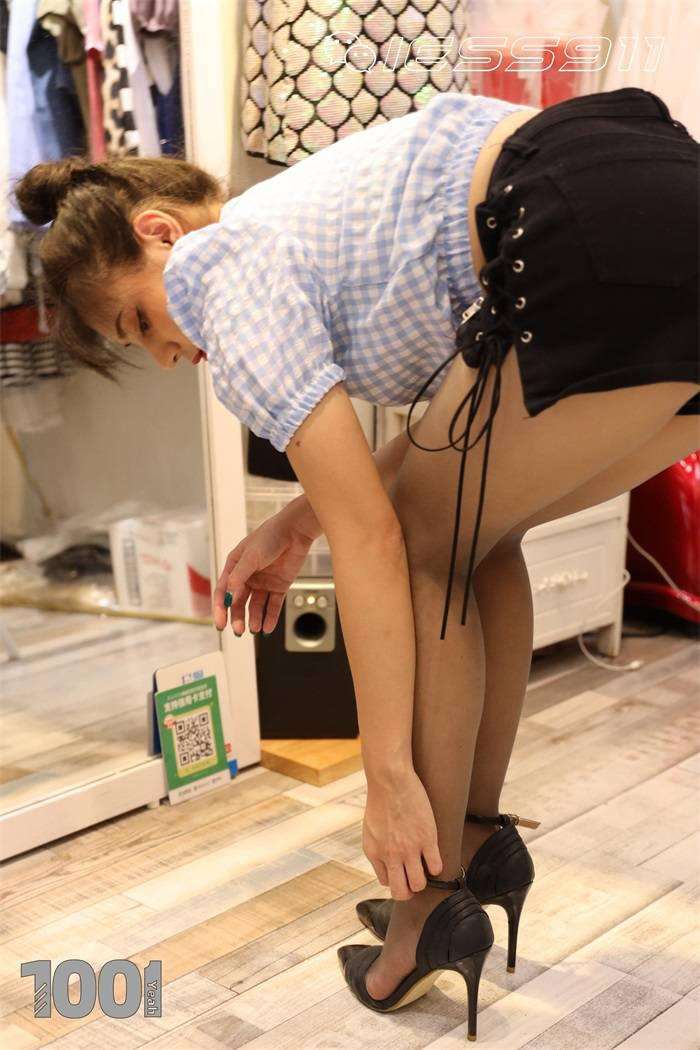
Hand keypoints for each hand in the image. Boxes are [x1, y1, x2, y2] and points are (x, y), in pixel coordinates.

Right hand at [213, 509, 315, 634]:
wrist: (295, 531)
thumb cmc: (269, 538)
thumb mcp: (250, 557)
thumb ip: (239, 577)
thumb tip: (229, 598)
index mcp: (234, 567)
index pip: (224, 592)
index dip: (221, 609)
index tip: (221, 624)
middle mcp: (247, 576)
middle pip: (239, 602)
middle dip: (238, 617)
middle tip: (238, 631)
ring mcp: (263, 582)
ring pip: (256, 605)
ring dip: (254, 618)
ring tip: (255, 629)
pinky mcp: (279, 585)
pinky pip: (273, 605)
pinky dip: (270, 617)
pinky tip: (268, 628)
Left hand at [362, 767, 442, 899]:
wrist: (390, 780)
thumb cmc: (380, 801)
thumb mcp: (370, 830)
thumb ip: (377, 850)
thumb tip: (387, 866)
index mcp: (374, 853)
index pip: (386, 883)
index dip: (397, 879)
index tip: (402, 871)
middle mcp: (390, 855)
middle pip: (402, 892)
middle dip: (409, 890)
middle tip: (415, 878)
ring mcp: (409, 848)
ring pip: (419, 884)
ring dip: (424, 879)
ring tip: (424, 866)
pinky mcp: (427, 839)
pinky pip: (436, 867)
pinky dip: (437, 866)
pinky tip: (434, 855)